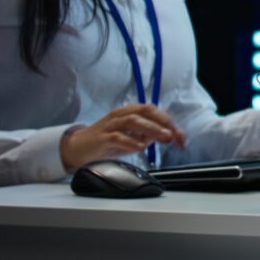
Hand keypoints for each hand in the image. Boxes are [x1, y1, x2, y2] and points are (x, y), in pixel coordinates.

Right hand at [60, 103, 187, 169]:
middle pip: (146, 111)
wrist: (77, 148)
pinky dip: (130, 140)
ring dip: (152, 129)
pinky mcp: (101, 137)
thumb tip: (167, 136)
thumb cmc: (107, 141)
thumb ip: (148, 135)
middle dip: (164, 122)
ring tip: (165, 138)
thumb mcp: (132, 137)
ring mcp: (110, 125)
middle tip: (176, 136)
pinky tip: (140, 146)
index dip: (170, 122)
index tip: (182, 136)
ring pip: (133, 121)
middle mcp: (121, 115)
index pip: (155, 112)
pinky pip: (117, 136)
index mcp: (130, 112)